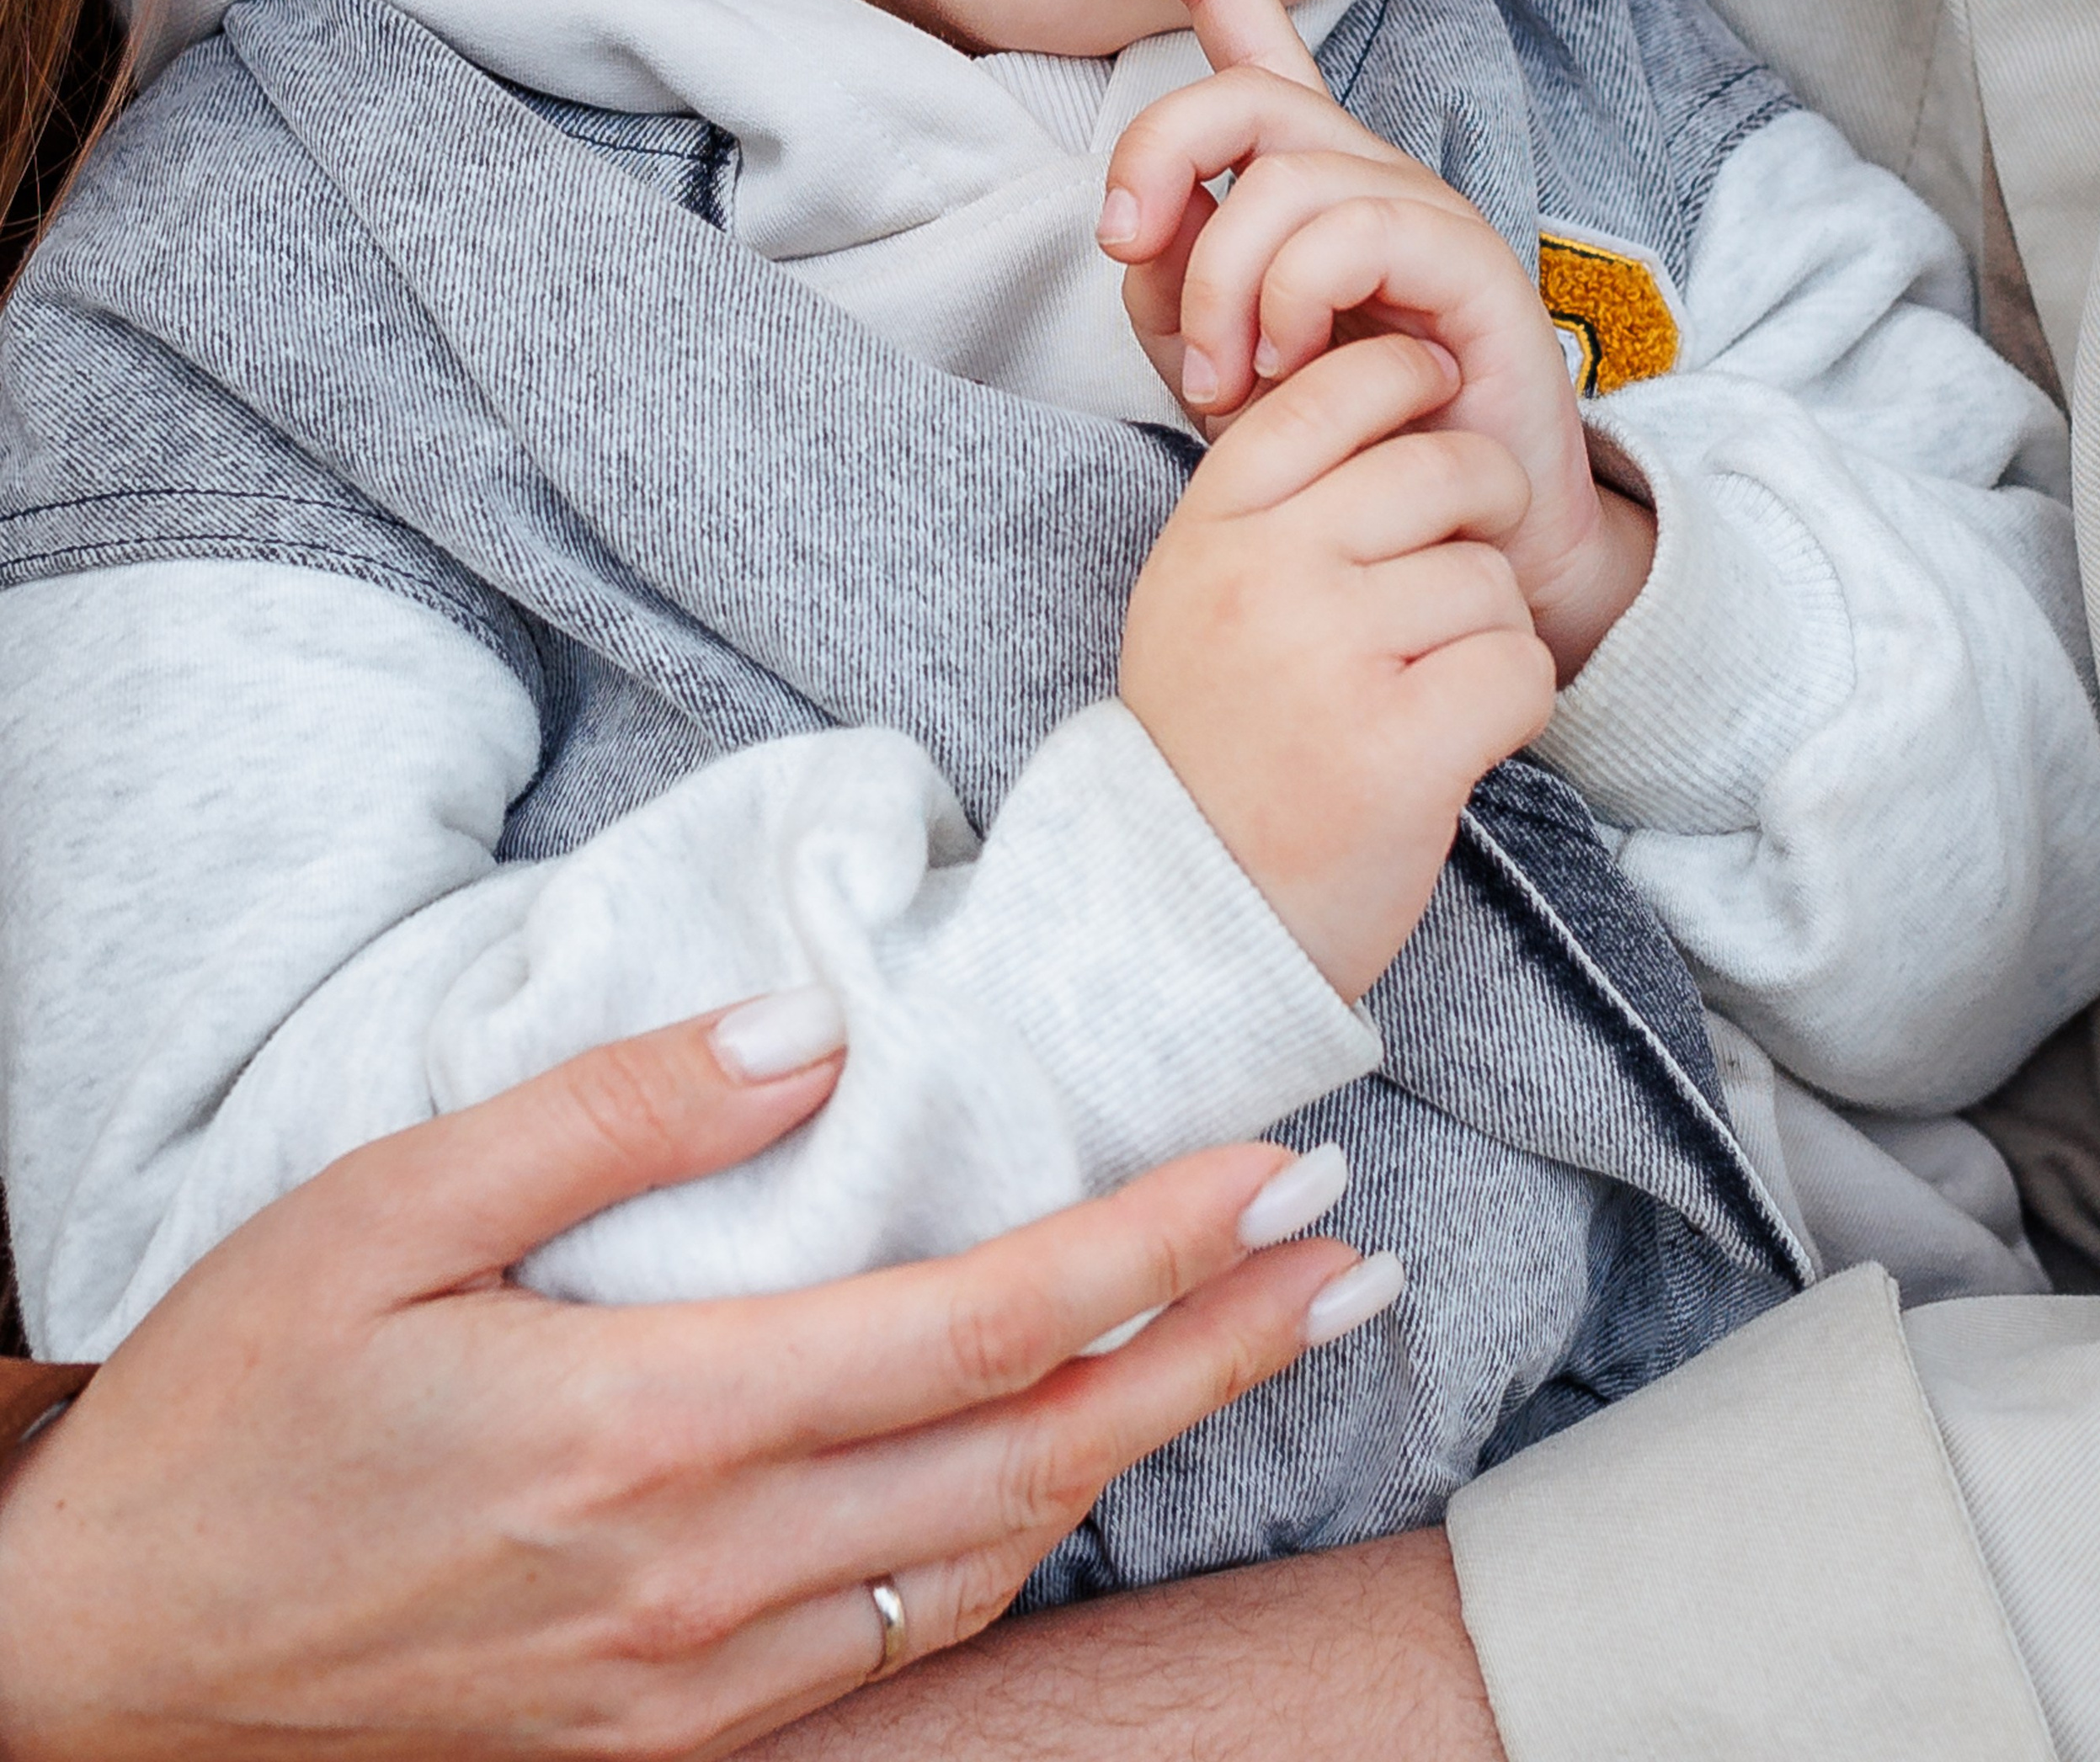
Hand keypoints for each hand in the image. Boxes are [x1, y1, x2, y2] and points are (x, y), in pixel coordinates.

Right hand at [0, 1016, 1364, 1760]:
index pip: (970, 1330)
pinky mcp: (674, 1741)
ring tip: (1262, 1344)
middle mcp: (705, 1579)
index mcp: (645, 1431)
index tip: (1273, 1172)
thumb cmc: (235, 1413)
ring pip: (989, 1560)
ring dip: (1145, 1443)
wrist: (109, 1661)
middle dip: (1213, 1348)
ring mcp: (698, 1685)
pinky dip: (1019, 1542)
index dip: (1145, 1249)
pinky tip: (1073, 1469)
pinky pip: (903, 1640)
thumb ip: (602, 1118)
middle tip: (1347, 1257)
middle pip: (1029, 1456)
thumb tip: (804, 1036)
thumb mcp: (374, 1215)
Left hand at [1100, 0, 1653, 679]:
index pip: (1259, 52)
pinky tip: (1289, 364)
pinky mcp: (1468, 265)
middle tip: (1126, 252)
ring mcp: (1422, 213)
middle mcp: (1365, 177)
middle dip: (1156, 157)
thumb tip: (1141, 224)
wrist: (1458, 542)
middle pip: (1241, 102)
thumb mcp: (1216, 365)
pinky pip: (1353, 232)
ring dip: (1224, 282)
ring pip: (1281, 178)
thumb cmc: (1340, 448)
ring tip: (1226, 377)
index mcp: (1306, 185)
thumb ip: (1170, 286)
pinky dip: (1292, 299)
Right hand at [1118, 332, 1555, 997]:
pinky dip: (1515, 709)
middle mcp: (1263, 575)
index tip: (1435, 403)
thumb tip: (1393, 386)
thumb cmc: (1214, 746)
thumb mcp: (1198, 594)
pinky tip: (1460, 743)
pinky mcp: (1398, 748)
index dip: (1406, 378)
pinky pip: (1521, 670)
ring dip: (1489, 635)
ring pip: (1491, 581)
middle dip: (1483, 515)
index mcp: (1212, 528)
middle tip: (1458, 581)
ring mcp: (1328, 657)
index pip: (1332, 389)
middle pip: (1442, 470)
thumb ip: (1275, 502)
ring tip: (1427, 692)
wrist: (1180, 914)